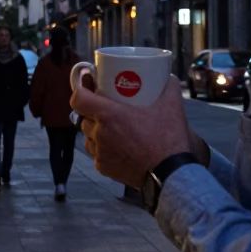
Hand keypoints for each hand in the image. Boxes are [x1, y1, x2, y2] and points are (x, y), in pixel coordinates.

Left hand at [70, 72, 200, 188]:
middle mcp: (99, 134)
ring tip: (113, 129)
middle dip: (92, 112)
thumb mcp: (172, 105)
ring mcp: (100, 153)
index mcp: (108, 115)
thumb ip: (169, 86)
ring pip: (89, 137)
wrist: (170, 173)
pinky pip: (97, 154)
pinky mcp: (104, 168)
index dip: (81, 90)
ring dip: (96, 131)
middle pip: (84, 118)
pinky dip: (103, 149)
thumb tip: (168, 78)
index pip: (78, 99)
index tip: (89, 86)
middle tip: (108, 108)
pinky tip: (117, 147)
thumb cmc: (168, 139)